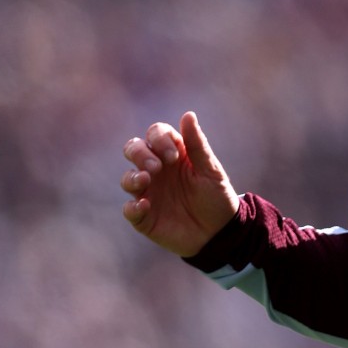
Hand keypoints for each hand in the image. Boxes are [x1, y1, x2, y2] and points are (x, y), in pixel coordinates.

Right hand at [121, 111, 239, 257]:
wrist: (221, 232)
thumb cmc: (217, 196)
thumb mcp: (211, 170)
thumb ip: (197, 144)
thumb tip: (188, 114)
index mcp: (173, 154)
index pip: (155, 134)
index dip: (159, 139)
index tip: (174, 156)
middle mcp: (156, 170)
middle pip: (134, 150)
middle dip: (139, 153)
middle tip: (156, 167)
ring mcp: (148, 192)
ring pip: (127, 178)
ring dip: (132, 177)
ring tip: (145, 180)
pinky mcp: (144, 216)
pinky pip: (129, 209)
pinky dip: (133, 206)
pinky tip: (144, 206)